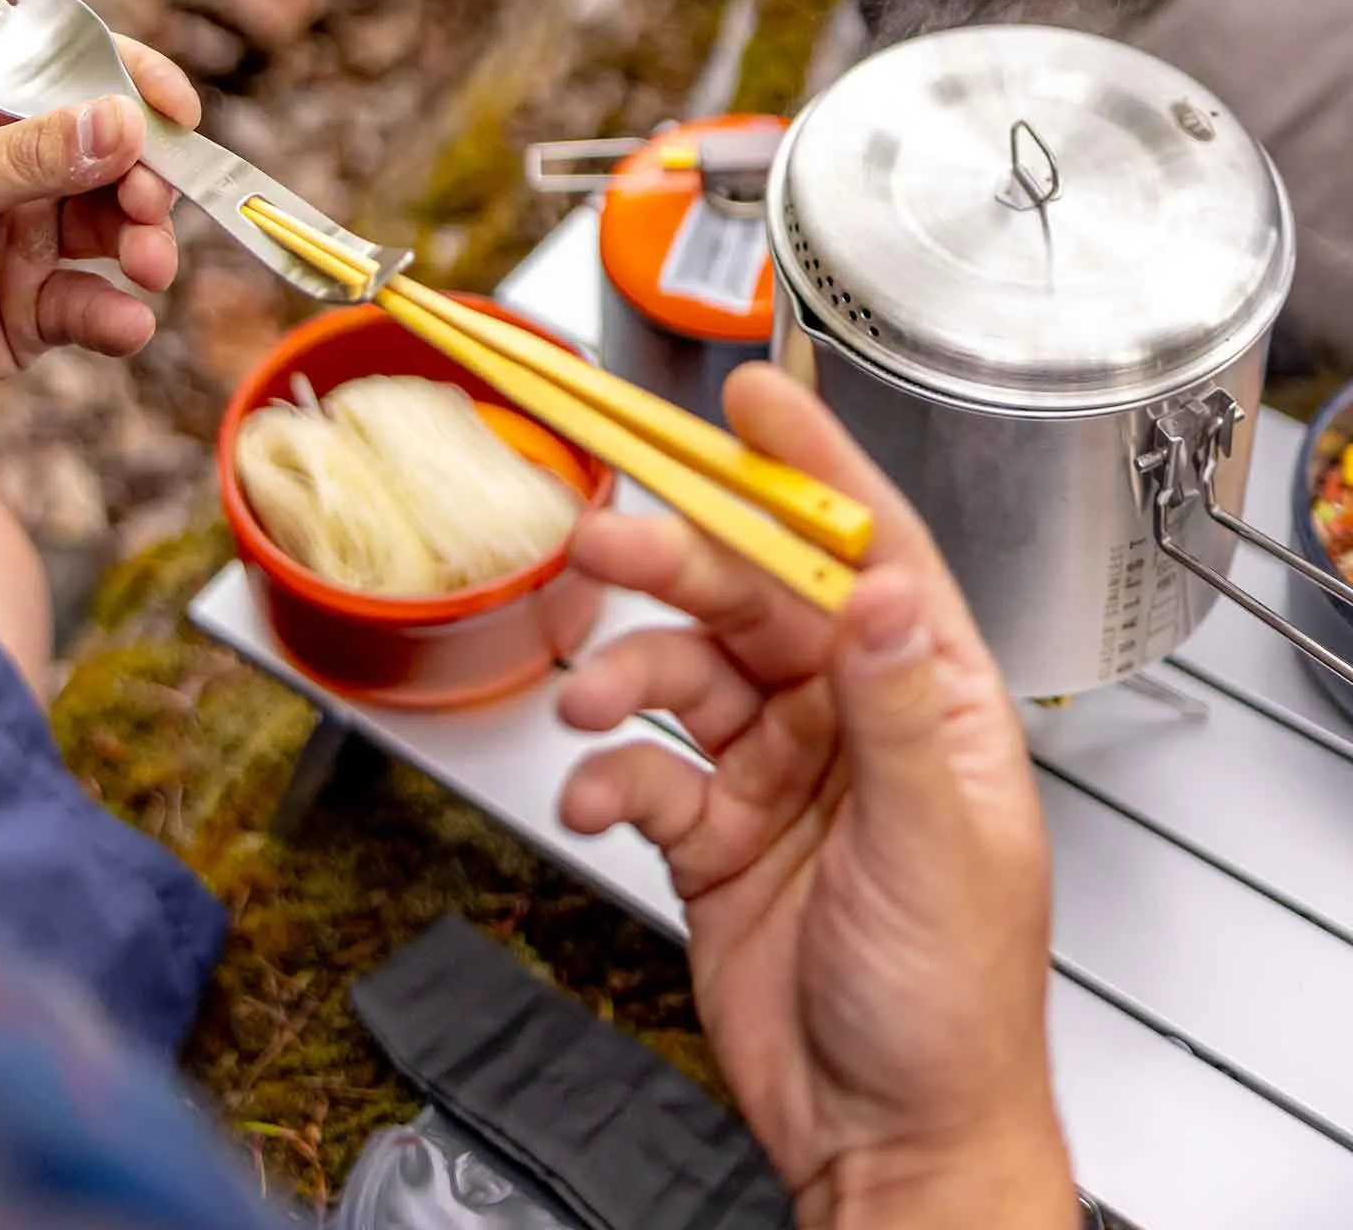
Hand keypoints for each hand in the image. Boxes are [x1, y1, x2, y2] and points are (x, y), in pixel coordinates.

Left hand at [0, 43, 198, 431]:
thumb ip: (32, 157)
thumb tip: (124, 120)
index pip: (65, 69)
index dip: (128, 80)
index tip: (180, 113)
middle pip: (107, 156)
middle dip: (145, 181)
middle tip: (153, 211)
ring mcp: (13, 242)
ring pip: (110, 232)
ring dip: (142, 246)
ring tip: (149, 269)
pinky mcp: (19, 314)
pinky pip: (88, 305)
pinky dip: (114, 315)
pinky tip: (122, 325)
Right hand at [557, 366, 1072, 1229]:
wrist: (884, 1138)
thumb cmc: (951, 1008)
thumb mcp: (939, 848)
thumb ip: (896, 711)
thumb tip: (879, 592)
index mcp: (924, 700)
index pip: (868, 550)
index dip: (812, 468)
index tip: (753, 399)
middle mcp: (845, 716)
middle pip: (748, 596)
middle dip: (671, 562)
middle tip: (602, 540)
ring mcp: (773, 768)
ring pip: (679, 669)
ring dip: (620, 673)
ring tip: (585, 702)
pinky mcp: (710, 827)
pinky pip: (642, 765)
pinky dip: (606, 773)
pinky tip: (601, 800)